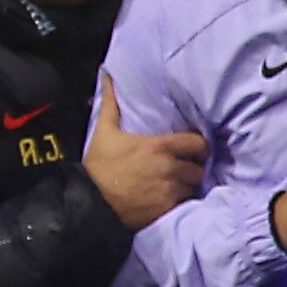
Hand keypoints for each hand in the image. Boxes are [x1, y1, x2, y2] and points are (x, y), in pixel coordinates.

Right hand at [81, 76, 206, 230]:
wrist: (88, 202)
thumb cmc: (98, 166)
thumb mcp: (104, 132)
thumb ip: (112, 104)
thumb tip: (108, 76)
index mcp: (159, 147)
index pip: (198, 144)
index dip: (198, 147)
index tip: (192, 149)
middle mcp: (169, 168)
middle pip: (198, 168)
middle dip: (193, 168)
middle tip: (183, 169)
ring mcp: (169, 190)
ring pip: (192, 187)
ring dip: (187, 186)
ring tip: (175, 186)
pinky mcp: (166, 209)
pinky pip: (184, 204)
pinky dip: (179, 203)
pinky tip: (168, 200)